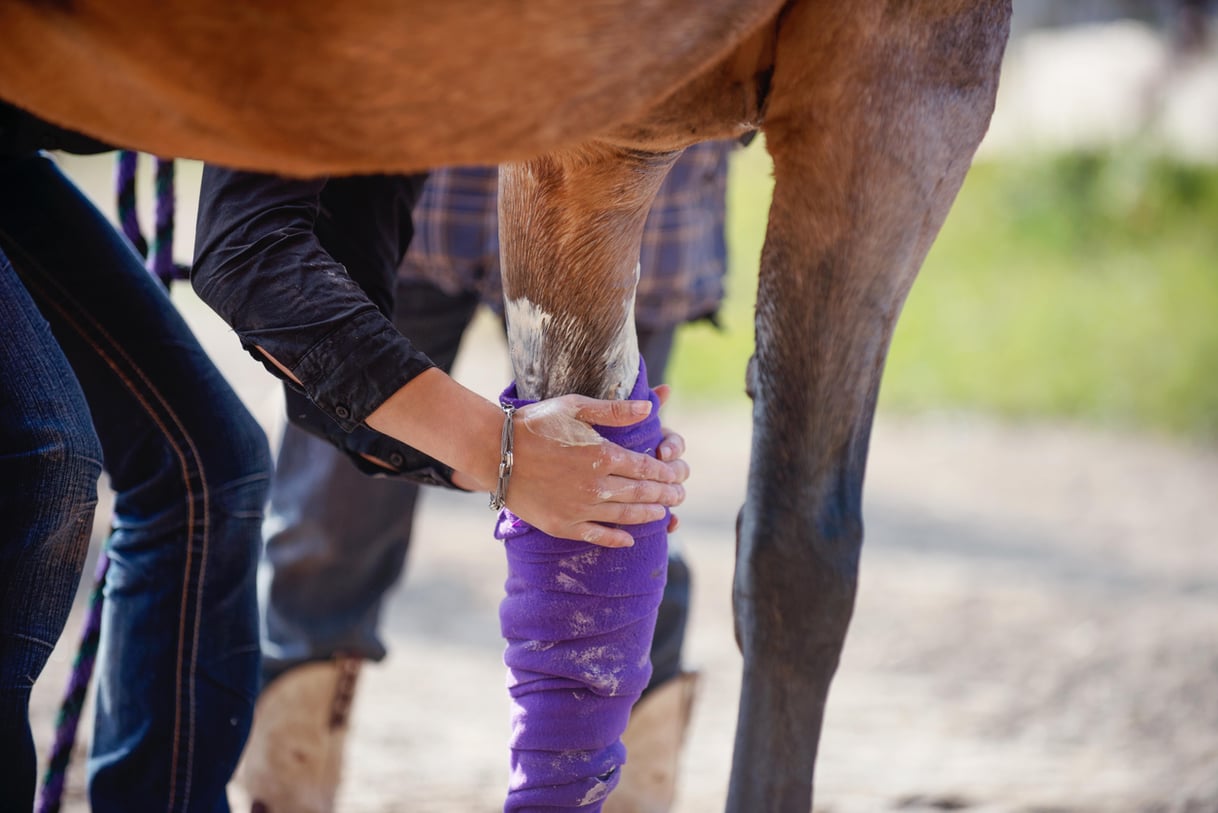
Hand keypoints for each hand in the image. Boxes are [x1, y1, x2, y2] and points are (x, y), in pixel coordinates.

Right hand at [506, 393, 687, 547]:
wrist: (494, 452)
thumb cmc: (535, 423)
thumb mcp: (575, 407)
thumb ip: (615, 410)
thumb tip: (651, 408)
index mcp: (602, 455)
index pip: (647, 468)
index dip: (667, 473)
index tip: (678, 475)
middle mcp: (596, 485)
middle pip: (641, 493)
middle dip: (665, 495)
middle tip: (680, 496)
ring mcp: (579, 508)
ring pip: (625, 516)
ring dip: (648, 515)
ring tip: (663, 514)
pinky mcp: (562, 525)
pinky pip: (597, 536)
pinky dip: (617, 539)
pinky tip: (630, 540)